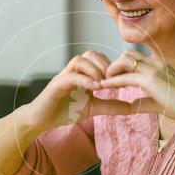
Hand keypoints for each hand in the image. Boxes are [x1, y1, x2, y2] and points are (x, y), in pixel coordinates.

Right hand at [23, 51, 141, 130]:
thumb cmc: (65, 111)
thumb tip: (132, 107)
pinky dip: (84, 80)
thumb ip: (111, 105)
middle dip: (105, 64)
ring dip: (94, 70)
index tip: (123, 78)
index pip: (99, 58)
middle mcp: (74, 71)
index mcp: (83, 73)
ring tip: (103, 85)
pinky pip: (71, 76)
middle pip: (91, 54)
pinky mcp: (56, 84)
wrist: (42, 120)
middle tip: (113, 80)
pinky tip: (95, 89)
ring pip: (80, 60)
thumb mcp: (93, 108)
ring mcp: (64, 76)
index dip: (112, 65)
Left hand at [99, 50, 174, 125]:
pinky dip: (112, 81)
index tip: (112, 77)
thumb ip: (143, 101)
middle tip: (105, 78)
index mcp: (159, 66)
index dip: (122, 67)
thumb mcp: (158, 102)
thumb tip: (130, 105)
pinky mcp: (150, 80)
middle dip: (114, 65)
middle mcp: (156, 63)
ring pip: (125, 60)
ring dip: (112, 70)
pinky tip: (104, 87)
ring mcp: (153, 69)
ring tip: (103, 81)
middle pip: (128, 55)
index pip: (136, 59)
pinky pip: (125, 77)